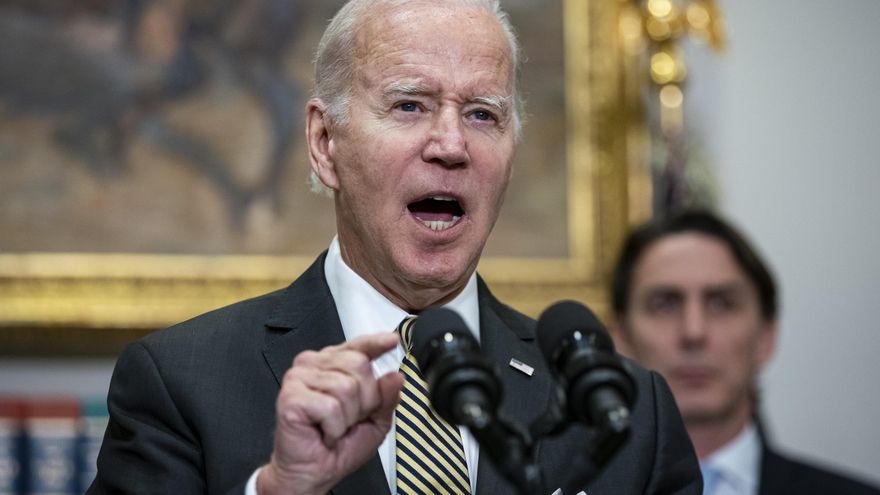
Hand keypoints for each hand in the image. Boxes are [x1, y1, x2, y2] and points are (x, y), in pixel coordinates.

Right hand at [257, 332, 403, 494]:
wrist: (313, 473)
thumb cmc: (338, 447)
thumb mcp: (375, 421)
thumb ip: (386, 397)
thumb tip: (396, 377)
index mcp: (333, 365)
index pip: (358, 346)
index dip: (376, 343)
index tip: (392, 341)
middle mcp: (314, 365)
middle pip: (359, 365)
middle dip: (364, 400)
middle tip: (349, 418)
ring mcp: (299, 378)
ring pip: (346, 387)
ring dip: (347, 417)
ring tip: (335, 426)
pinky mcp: (291, 396)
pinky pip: (330, 406)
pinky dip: (334, 427)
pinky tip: (324, 432)